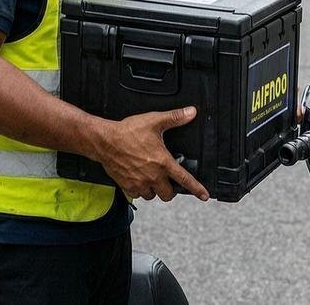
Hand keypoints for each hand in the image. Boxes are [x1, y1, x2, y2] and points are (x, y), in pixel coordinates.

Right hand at [92, 107, 208, 201]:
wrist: (105, 140)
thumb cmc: (127, 132)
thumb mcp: (154, 121)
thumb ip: (174, 118)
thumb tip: (190, 113)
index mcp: (163, 162)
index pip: (185, 180)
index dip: (197, 189)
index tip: (204, 196)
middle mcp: (153, 176)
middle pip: (168, 194)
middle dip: (170, 190)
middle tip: (168, 181)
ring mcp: (140, 183)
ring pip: (153, 196)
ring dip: (155, 191)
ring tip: (153, 180)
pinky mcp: (127, 186)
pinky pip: (138, 195)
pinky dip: (141, 190)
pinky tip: (139, 180)